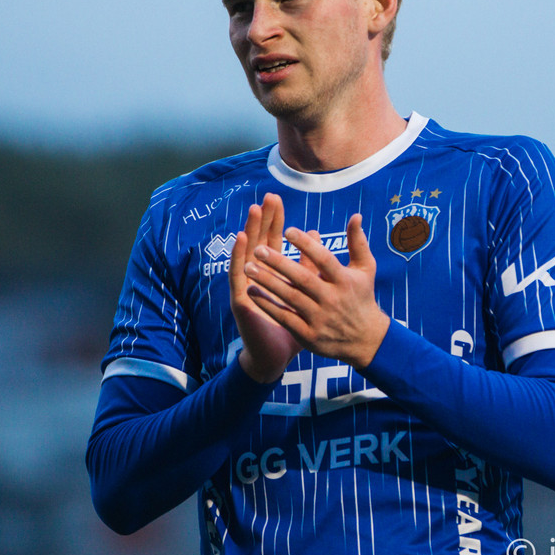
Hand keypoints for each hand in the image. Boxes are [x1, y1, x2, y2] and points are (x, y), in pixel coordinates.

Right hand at [229, 193, 302, 382]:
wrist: (278, 356)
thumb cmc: (293, 325)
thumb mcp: (307, 291)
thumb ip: (311, 264)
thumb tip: (316, 234)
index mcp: (273, 273)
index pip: (272, 240)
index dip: (274, 221)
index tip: (278, 200)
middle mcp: (257, 276)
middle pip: (259, 242)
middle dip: (263, 220)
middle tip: (268, 198)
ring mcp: (247, 286)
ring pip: (247, 253)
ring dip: (250, 231)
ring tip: (254, 210)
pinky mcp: (241, 299)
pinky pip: (237, 273)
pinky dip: (238, 255)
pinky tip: (241, 239)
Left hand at [243, 213, 389, 370]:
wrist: (366, 340)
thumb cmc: (362, 297)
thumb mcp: (366, 269)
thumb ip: (358, 242)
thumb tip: (355, 215)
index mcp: (345, 280)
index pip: (324, 260)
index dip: (306, 245)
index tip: (287, 229)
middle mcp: (332, 299)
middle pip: (303, 279)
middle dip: (279, 263)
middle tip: (258, 249)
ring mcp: (320, 319)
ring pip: (290, 297)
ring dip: (268, 282)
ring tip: (248, 267)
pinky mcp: (309, 335)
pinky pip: (284, 318)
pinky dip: (268, 305)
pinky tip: (251, 291)